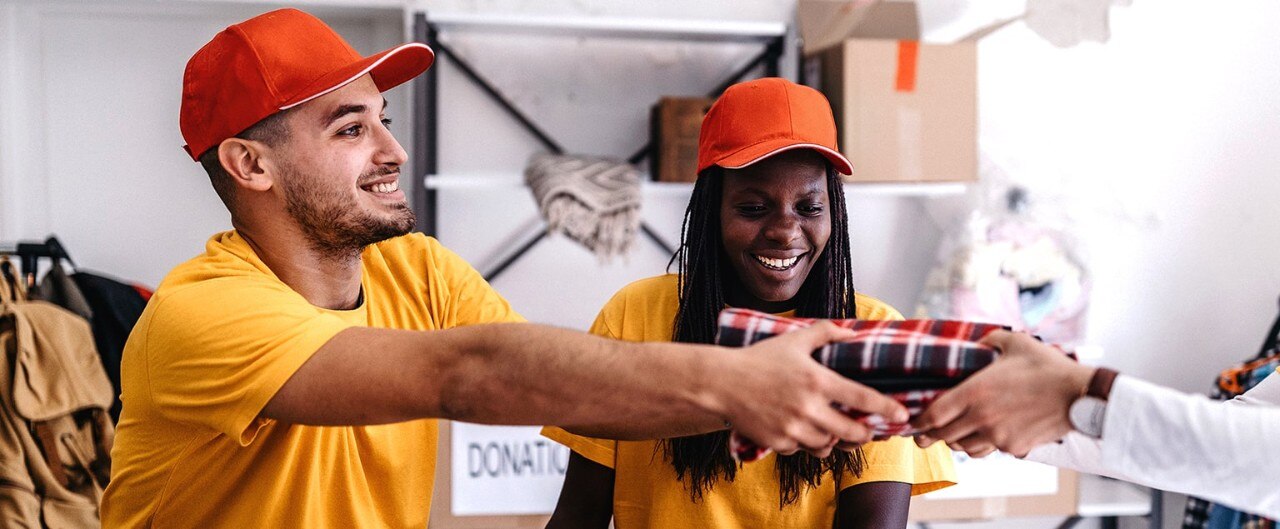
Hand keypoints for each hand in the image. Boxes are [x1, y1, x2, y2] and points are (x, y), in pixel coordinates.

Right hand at [714, 321, 908, 457]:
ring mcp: (794, 429)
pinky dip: (806, 443)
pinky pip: (803, 450)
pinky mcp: (779, 443)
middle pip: (852, 432)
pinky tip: (801, 430)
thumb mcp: (793, 339)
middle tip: (865, 430)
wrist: (722, 384)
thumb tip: (853, 333)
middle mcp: (810, 408)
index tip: (901, 415)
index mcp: (818, 381)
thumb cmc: (758, 359)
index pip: (863, 399)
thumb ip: (826, 332)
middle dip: (863, 433)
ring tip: (831, 429)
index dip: (887, 409)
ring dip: (834, 439)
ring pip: (828, 445)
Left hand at [911, 330, 1093, 456]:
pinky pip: (990, 450)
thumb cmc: (1048, 367)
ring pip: (965, 447)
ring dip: (956, 442)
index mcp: (976, 392)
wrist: (1080, 395)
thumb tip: (976, 342)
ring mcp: (998, 435)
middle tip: (922, 437)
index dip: (919, 422)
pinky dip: (982, 445)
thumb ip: (988, 341)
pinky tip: (984, 436)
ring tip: (953, 436)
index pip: (934, 414)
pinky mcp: (1014, 446)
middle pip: (944, 436)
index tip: (912, 422)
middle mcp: (982, 417)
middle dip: (930, 437)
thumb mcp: (1014, 343)